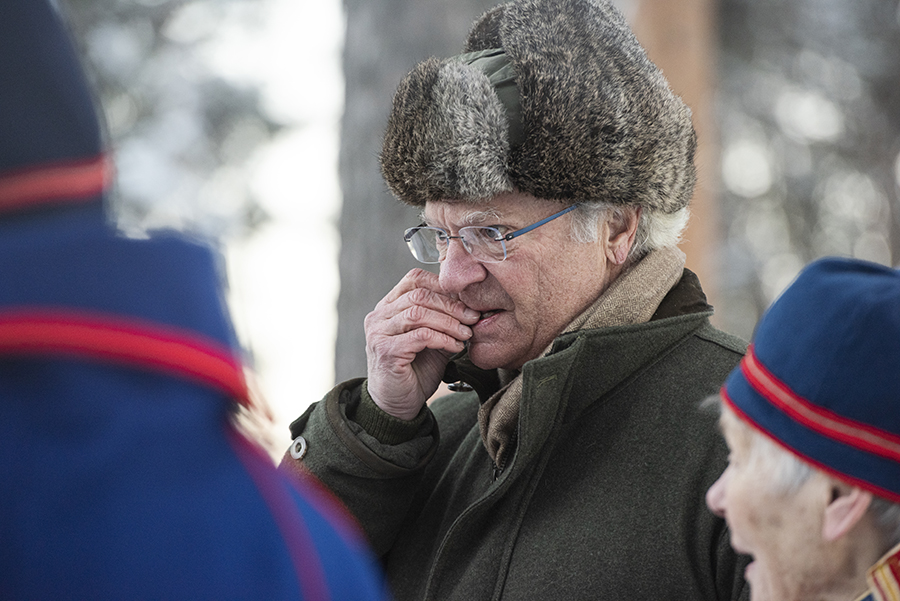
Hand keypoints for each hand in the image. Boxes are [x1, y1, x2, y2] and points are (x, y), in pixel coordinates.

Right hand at [365, 268, 479, 419]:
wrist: (398, 404)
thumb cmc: (415, 370)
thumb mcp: (433, 339)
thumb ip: (444, 319)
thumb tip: (471, 302)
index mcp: (388, 306)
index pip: (414, 279)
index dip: (443, 284)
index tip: (467, 300)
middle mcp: (379, 316)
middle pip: (419, 294)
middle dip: (451, 305)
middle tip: (472, 318)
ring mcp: (379, 332)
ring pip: (418, 313)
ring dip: (449, 322)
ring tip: (466, 334)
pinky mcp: (386, 350)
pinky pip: (420, 335)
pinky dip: (443, 339)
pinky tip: (456, 347)